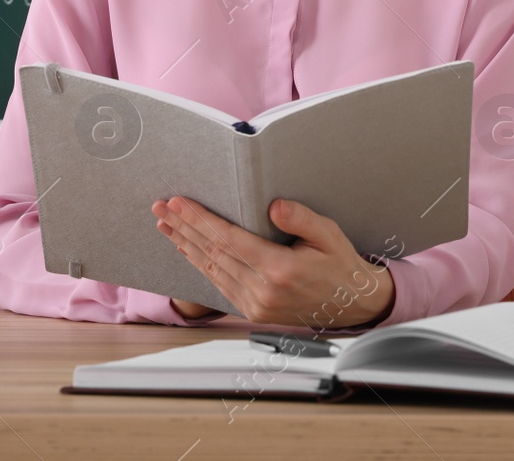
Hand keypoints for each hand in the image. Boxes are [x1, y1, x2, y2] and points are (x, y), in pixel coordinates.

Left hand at [151, 196, 395, 329]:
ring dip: (185, 245)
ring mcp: (256, 305)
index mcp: (280, 270)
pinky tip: (187, 249)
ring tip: (166, 225)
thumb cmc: (340, 265)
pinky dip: (200, 264)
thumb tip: (273, 206)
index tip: (179, 202)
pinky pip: (219, 284)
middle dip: (183, 227)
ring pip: (211, 270)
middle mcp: (263, 291)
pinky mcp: (253, 311)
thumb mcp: (329, 235)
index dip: (200, 219)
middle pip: (212, 253)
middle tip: (160, 208)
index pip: (228, 239)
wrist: (352, 305)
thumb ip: (301, 219)